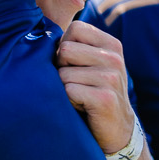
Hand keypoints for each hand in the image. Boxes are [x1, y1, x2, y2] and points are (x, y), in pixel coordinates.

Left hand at [55, 20, 135, 154]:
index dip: (64, 46)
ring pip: (63, 74)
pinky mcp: (105, 98)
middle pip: (65, 50)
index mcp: (111, 45)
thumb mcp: (93, 64)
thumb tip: (40, 35)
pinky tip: (83, 107)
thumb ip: (76, 47)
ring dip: (65, 89)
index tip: (73, 65)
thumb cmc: (95, 93)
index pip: (75, 28)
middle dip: (61, 69)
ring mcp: (111, 77)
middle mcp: (114, 58)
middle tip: (76, 84)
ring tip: (81, 97)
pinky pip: (68, 91)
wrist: (117, 131)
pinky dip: (69, 101)